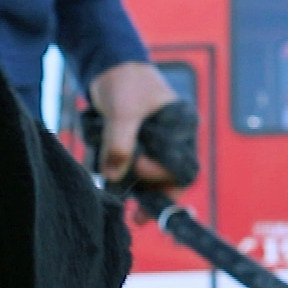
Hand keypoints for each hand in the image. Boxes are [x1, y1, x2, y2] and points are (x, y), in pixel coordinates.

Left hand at [87, 62, 181, 188]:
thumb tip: (112, 176)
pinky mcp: (136, 153)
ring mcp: (154, 150)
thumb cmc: (125, 82)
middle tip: (137, 217)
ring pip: (147, 182)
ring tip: (114, 186)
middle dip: (153, 199)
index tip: (137, 166)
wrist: (108, 70)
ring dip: (130, 185)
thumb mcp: (122, 111)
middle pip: (170, 182)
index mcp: (182, 128)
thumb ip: (118, 142)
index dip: (162, 174)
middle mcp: (173, 142)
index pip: (183, 167)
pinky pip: (129, 174)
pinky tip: (104, 164)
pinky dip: (116, 173)